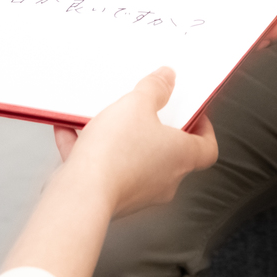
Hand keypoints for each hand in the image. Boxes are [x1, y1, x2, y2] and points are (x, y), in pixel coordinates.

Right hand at [51, 68, 218, 216]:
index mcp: (181, 156)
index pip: (207, 147)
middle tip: (145, 112)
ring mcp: (138, 193)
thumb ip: (154, 88)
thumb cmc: (116, 156)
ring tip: (98, 120)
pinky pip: (104, 170)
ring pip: (132, 160)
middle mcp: (164, 180)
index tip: (194, 115)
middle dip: (154, 131)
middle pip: (168, 152)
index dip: (204, 130)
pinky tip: (70, 133)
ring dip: (117, 141)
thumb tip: (167, 78)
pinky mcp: (110, 198)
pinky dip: (90, 153)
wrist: (83, 195)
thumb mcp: (137, 105)